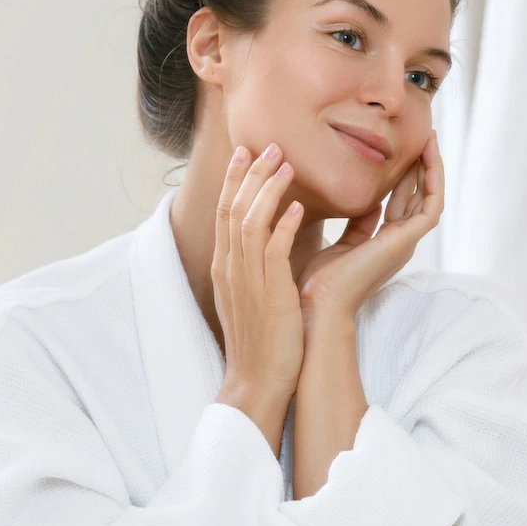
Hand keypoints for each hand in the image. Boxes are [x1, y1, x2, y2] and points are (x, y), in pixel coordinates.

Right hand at [211, 144, 305, 453]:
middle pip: (233, 208)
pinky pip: (272, 252)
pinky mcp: (268, 293)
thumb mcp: (256, 292)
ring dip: (267, 190)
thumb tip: (276, 234)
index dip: (235, 180)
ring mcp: (246, 280)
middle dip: (249, 174)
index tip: (247, 153)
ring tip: (285, 164)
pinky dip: (284, 226)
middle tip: (267, 145)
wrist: (257, 380)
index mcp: (226, 266)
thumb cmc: (263, 338)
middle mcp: (230, 268)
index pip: (226, 212)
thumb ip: (261, 262)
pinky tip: (300, 207)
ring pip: (249, 222)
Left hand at [297, 133, 443, 325]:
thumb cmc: (320, 282)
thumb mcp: (342, 244)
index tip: (405, 152)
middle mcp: (401, 243)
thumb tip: (369, 204)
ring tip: (430, 140)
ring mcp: (406, 243)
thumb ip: (358, 224)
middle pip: (420, 197)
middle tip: (424, 137)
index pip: (404, 203)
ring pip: (431, 199)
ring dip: (433, 169)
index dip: (407, 176)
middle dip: (423, 167)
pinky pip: (431, 207)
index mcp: (386, 244)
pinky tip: (428, 158)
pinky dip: (434, 182)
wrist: (316, 305)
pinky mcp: (406, 242)